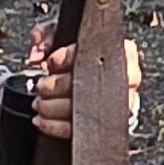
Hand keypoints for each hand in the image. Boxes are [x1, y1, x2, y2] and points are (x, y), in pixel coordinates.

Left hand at [30, 36, 144, 141]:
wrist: (106, 82)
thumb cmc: (87, 58)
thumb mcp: (69, 36)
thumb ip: (48, 35)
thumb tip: (37, 54)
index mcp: (122, 50)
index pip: (91, 52)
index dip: (65, 58)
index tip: (51, 62)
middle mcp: (126, 76)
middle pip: (86, 84)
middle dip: (55, 86)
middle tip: (41, 86)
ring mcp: (121, 103)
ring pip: (82, 109)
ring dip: (52, 107)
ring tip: (39, 103)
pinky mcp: (108, 124)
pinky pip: (79, 129)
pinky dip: (55, 126)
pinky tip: (42, 120)